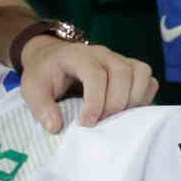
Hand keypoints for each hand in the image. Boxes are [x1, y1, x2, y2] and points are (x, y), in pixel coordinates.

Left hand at [17, 33, 155, 132]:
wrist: (52, 57)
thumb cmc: (44, 73)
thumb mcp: (31, 88)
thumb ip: (40, 107)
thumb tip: (56, 127)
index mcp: (78, 55)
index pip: (95, 74)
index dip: (95, 101)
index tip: (87, 124)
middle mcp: (103, 54)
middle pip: (123, 73)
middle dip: (115, 103)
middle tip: (101, 123)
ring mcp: (120, 59)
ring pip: (141, 74)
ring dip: (133, 100)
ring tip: (116, 118)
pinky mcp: (130, 69)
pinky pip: (148, 80)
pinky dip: (143, 97)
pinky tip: (127, 112)